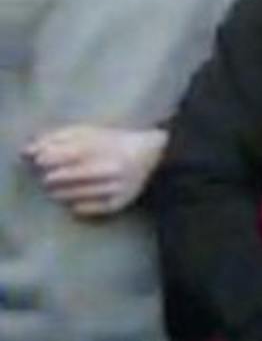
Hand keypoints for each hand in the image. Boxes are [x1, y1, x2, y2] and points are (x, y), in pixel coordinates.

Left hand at [25, 126, 168, 218]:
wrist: (156, 155)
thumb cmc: (115, 142)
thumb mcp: (89, 132)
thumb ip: (58, 138)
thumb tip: (27, 152)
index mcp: (103, 145)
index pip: (65, 154)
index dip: (47, 159)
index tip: (40, 161)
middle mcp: (111, 166)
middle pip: (69, 175)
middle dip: (53, 177)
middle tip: (49, 178)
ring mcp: (119, 186)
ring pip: (80, 194)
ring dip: (62, 193)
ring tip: (57, 191)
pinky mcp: (124, 201)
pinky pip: (95, 208)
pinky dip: (81, 207)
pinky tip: (75, 204)